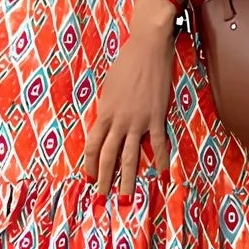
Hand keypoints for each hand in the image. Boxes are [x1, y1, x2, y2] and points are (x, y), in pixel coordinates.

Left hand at [82, 0, 177, 198]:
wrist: (147, 48)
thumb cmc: (125, 64)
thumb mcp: (108, 88)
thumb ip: (108, 109)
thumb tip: (107, 125)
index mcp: (104, 113)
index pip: (92, 146)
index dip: (89, 165)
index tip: (89, 179)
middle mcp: (119, 121)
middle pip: (108, 157)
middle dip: (104, 180)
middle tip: (101, 200)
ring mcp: (138, 120)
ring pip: (130, 156)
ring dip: (127, 180)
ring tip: (126, 199)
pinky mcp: (156, 116)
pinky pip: (158, 144)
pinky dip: (159, 161)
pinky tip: (159, 175)